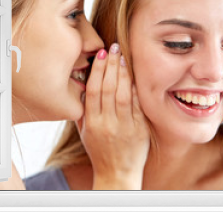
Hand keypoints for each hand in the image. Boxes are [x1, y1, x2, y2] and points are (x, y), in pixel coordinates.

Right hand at [78, 43, 149, 189]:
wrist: (117, 174)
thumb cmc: (99, 151)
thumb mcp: (85, 132)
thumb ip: (83, 110)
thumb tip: (84, 85)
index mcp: (91, 123)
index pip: (93, 90)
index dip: (97, 70)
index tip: (100, 54)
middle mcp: (106, 124)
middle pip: (108, 88)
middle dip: (111, 65)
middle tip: (113, 47)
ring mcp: (124, 127)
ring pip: (123, 94)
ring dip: (123, 73)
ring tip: (122, 57)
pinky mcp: (139, 130)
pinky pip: (137, 106)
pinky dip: (136, 89)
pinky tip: (135, 75)